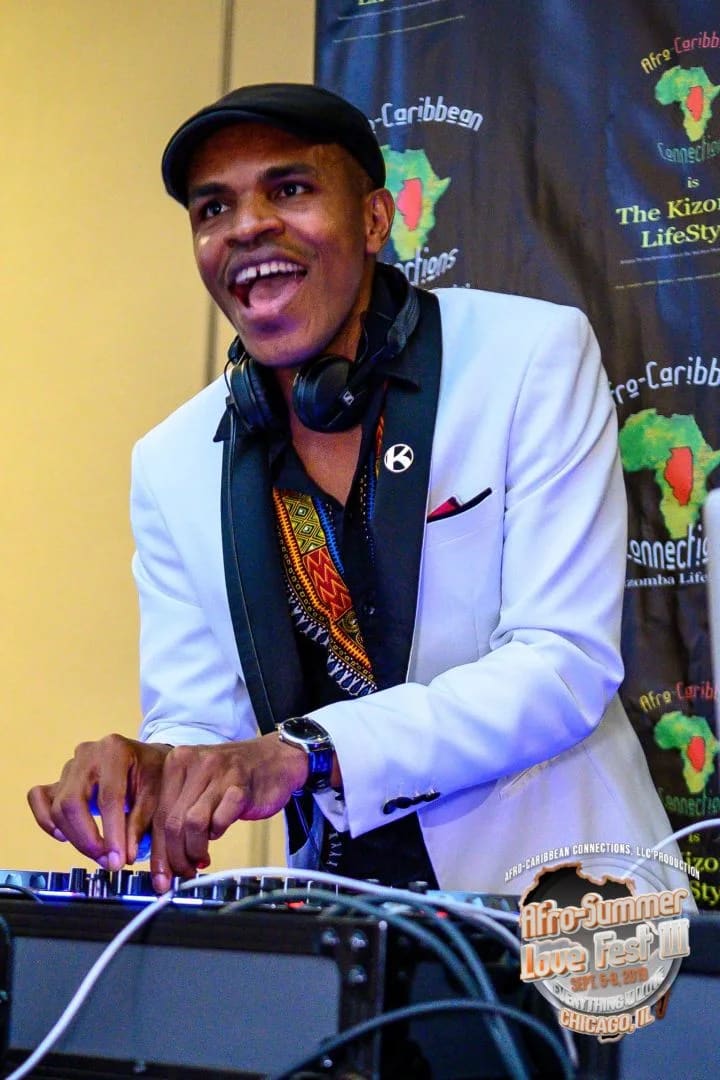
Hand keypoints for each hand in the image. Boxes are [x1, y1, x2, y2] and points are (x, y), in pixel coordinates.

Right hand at [27, 735, 169, 868]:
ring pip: (58, 806)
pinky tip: (64, 836)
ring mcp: (69, 766)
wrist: (146, 759)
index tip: (118, 860)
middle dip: (88, 839)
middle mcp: (87, 754)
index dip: (112, 833)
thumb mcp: (156, 793)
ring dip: (74, 838)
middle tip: (108, 862)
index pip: (108, 797)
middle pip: (73, 802)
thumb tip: (125, 857)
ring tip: (98, 855)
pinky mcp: (58, 780)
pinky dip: (46, 820)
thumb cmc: (153, 773)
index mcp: (115, 751)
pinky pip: (38, 799)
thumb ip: (140, 824)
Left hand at [149, 733, 307, 892]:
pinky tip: (218, 835)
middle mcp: (195, 763)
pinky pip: (219, 820)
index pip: (158, 814)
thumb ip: (178, 812)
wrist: (275, 758)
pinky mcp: (240, 785)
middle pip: (172, 822)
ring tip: (200, 860)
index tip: (160, 876)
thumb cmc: (234, 776)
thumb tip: (163, 857)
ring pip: (191, 824)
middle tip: (183, 872)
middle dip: (175, 857)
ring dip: (194, 850)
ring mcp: (219, 773)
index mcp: (177, 761)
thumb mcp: (198, 785)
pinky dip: (217, 834)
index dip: (158, 851)